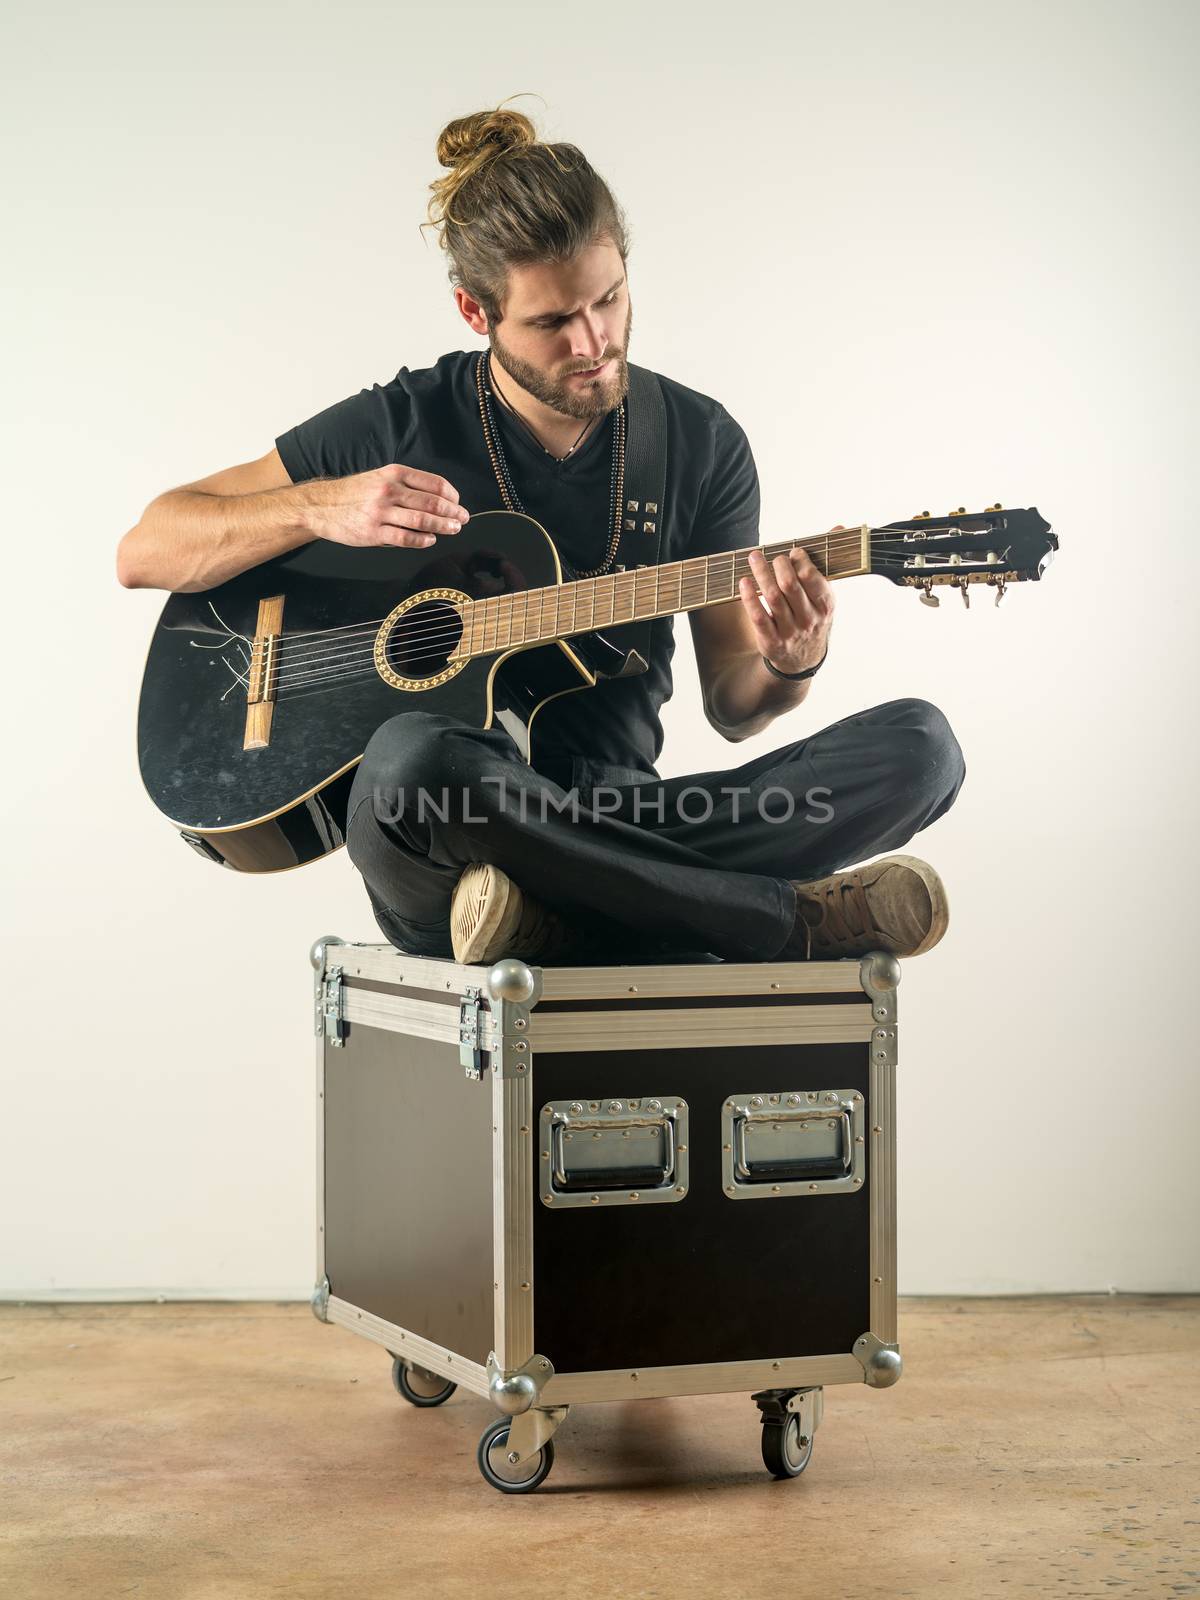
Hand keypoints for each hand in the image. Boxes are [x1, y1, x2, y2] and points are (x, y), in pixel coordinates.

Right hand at [303, 464, 468, 548]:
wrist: (321, 506)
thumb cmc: (354, 494)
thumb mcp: (379, 478)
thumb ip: (405, 486)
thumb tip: (437, 500)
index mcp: (393, 474)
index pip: (432, 483)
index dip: (451, 494)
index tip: (457, 502)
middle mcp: (388, 490)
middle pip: (431, 502)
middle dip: (452, 512)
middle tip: (462, 518)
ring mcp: (381, 512)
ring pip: (422, 520)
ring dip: (443, 525)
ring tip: (454, 528)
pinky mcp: (374, 533)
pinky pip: (405, 538)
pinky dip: (422, 540)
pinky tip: (430, 539)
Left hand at [738, 528, 840, 673]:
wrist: (802, 659)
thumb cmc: (812, 616)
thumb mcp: (824, 594)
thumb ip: (827, 561)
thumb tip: (839, 528)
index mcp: (825, 606)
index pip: (814, 579)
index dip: (802, 562)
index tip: (794, 551)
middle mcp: (809, 620)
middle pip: (790, 586)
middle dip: (780, 565)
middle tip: (773, 556)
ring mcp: (789, 632)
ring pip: (772, 598)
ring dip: (761, 574)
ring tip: (754, 558)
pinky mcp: (771, 641)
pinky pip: (758, 617)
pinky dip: (749, 597)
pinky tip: (744, 582)